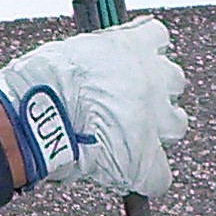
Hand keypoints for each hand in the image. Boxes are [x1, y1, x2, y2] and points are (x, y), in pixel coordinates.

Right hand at [0, 18, 189, 197]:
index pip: (157, 37)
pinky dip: (146, 178)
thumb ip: (97, 53)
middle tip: (131, 101)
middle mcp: (153, 81)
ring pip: (176, 125)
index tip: (134, 59)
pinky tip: (129, 175)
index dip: (144, 51)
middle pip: (173, 80)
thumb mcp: (71, 49)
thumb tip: (95, 60)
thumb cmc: (43, 81)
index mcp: (133, 48)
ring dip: (160, 130)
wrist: (39, 117)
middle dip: (156, 90)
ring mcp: (154, 121)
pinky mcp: (146, 160)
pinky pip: (160, 176)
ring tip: (134, 137)